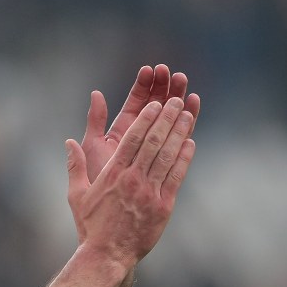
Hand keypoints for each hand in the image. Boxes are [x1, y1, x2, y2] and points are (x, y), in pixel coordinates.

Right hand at [66, 98, 196, 268]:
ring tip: (186, 115)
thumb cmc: (91, 225)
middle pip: (153, 142)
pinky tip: (190, 143)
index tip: (155, 104)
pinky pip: (176, 177)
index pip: (132, 139)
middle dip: (166, 119)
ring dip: (178, 133)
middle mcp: (132, 179)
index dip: (146, 119)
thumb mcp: (77, 195)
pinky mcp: (163, 206)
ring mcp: (149, 192)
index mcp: (113, 174)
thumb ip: (75, 166)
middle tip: (176, 100)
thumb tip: (69, 142)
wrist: (107, 255)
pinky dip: (184, 158)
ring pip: (167, 156)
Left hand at [81, 64, 200, 182]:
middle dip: (164, 88)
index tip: (150, 69)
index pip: (135, 103)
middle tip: (173, 73)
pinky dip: (187, 123)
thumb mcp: (93, 147)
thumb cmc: (97, 180)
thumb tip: (96, 93)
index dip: (143, 86)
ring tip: (184, 82)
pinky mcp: (168, 164)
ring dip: (178, 100)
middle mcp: (141, 139)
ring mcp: (155, 150)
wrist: (110, 217)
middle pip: (156, 107)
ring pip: (170, 120)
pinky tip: (193, 107)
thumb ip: (96, 121)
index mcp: (122, 132)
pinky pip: (180, 140)